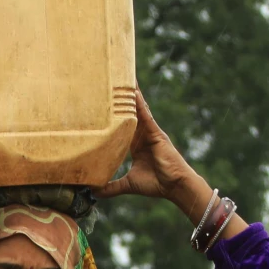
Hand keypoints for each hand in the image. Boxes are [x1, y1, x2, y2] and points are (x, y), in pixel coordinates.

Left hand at [94, 91, 204, 208]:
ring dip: (129, 94)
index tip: (99, 102)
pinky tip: (132, 91)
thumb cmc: (156, 184)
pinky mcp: (156, 132)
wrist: (175, 186)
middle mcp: (141, 135)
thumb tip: (93, 191)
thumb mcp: (128, 184)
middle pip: (128, 112)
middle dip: (120, 98)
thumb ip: (111, 187)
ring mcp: (149, 132)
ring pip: (136, 109)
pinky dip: (139, 102)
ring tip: (120, 76)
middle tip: (108, 80)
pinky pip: (145, 114)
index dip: (111, 114)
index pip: (120, 126)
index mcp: (134, 144)